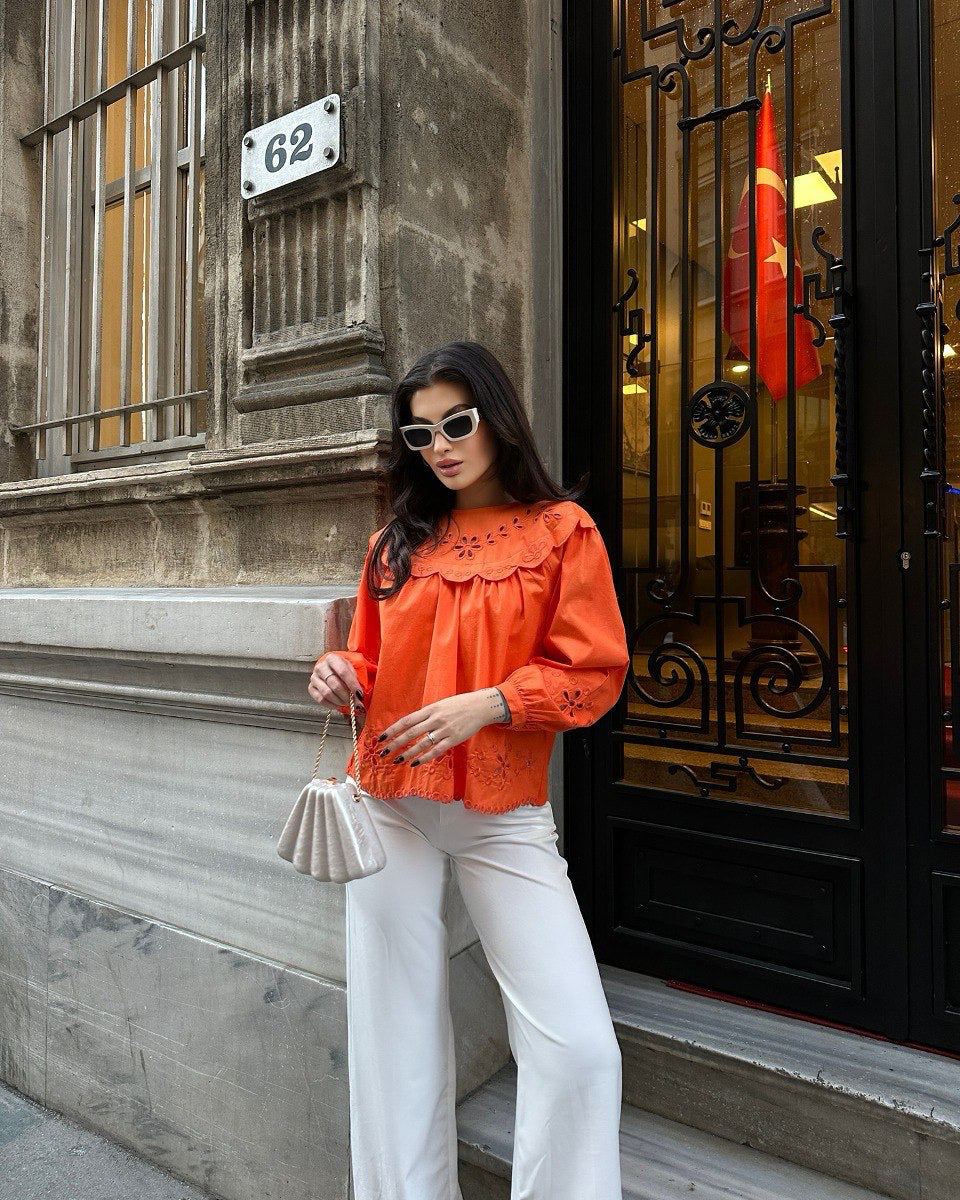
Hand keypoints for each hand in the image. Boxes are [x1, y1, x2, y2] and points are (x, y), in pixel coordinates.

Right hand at [309, 654, 365, 725]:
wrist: (332, 670)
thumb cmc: (343, 670)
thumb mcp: (351, 669)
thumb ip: (355, 679)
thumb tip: (359, 696)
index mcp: (332, 658)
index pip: (343, 672)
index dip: (352, 685)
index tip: (359, 694)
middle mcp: (320, 667)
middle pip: (334, 684)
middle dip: (346, 695)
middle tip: (354, 702)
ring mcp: (314, 677)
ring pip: (327, 693)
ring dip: (339, 701)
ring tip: (347, 702)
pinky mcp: (311, 688)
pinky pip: (321, 699)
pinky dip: (331, 705)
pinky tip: (338, 704)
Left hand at [375, 689, 505, 765]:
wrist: (480, 706)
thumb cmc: (459, 705)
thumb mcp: (440, 705)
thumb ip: (426, 715)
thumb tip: (410, 725)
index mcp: (430, 709)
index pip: (406, 721)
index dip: (392, 730)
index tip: (381, 738)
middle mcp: (435, 719)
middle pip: (411, 733)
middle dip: (395, 743)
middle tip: (383, 752)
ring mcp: (444, 730)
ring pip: (421, 744)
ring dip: (407, 753)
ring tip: (396, 760)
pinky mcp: (453, 739)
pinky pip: (436, 751)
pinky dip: (424, 758)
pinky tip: (415, 763)